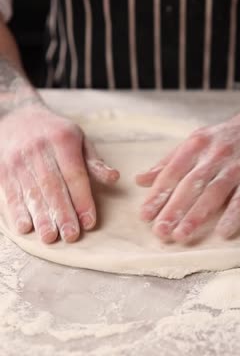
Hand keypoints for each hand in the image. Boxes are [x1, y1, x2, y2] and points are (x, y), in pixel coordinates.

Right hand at [0, 102, 118, 242]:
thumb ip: (94, 161)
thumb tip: (114, 178)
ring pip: (32, 192)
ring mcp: (19, 160)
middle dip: (63, 213)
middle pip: (53, 186)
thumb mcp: (78, 138)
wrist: (16, 117)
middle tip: (71, 236)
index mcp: (62, 140)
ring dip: (41, 217)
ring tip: (50, 237)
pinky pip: (11, 193)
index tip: (89, 221)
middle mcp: (39, 150)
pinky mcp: (4, 170)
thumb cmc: (54, 133)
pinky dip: (17, 212)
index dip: (82, 199)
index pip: (74, 174)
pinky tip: (25, 227)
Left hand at [136, 102, 239, 241]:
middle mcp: (215, 155)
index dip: (158, 194)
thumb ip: (168, 163)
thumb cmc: (221, 139)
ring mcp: (236, 167)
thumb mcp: (193, 143)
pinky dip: (233, 215)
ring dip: (197, 215)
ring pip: (214, 193)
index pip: (172, 172)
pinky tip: (222, 232)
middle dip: (173, 209)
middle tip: (160, 231)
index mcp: (195, 145)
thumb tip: (140, 180)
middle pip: (190, 185)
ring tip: (181, 234)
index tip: (145, 215)